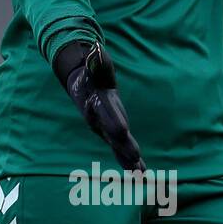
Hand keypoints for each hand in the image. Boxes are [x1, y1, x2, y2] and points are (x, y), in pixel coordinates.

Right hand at [52, 40, 145, 171]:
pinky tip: (142, 172)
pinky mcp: (112, 133)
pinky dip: (130, 161)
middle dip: (124, 149)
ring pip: (117, 148)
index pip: (106, 115)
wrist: (80, 85)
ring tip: (141, 174)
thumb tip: (95, 48)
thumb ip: (96, 61)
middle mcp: (99, 121)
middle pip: (113, 136)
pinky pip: (121, 150)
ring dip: (128, 161)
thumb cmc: (90, 72)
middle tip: (136, 160)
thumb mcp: (93, 64)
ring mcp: (105, 130)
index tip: (123, 132)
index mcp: (96, 105)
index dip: (114, 123)